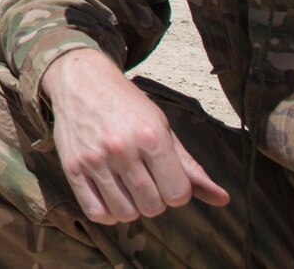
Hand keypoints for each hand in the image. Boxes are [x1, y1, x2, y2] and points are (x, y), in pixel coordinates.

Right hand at [41, 49, 231, 225]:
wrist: (81, 80)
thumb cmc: (127, 104)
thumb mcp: (162, 127)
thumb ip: (190, 167)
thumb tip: (222, 199)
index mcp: (151, 137)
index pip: (177, 194)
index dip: (176, 191)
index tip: (166, 177)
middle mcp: (122, 149)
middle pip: (152, 206)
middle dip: (154, 199)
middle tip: (145, 180)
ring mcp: (94, 159)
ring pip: (125, 213)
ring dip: (131, 207)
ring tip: (127, 188)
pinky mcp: (71, 166)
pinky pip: (95, 212)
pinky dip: (107, 213)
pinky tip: (110, 197)